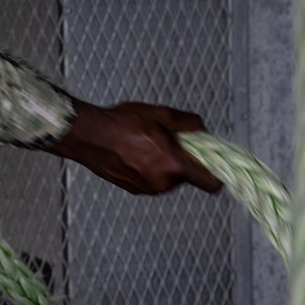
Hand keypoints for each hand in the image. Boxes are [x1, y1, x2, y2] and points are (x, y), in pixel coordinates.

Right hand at [47, 100, 222, 195]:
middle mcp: (163, 183)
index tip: (210, 162)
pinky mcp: (133, 189)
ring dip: (162, 165)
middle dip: (181, 161)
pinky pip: (150, 181)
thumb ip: (188, 123)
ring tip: (144, 146)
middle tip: (166, 141)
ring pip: (167, 179)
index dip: (216, 175)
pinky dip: (147, 170)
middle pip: (185, 177)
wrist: (89, 136)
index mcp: (175, 166)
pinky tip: (132, 154)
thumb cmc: (124, 124)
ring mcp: (147, 188)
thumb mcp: (161, 114)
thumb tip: (201, 128)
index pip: (211, 184)